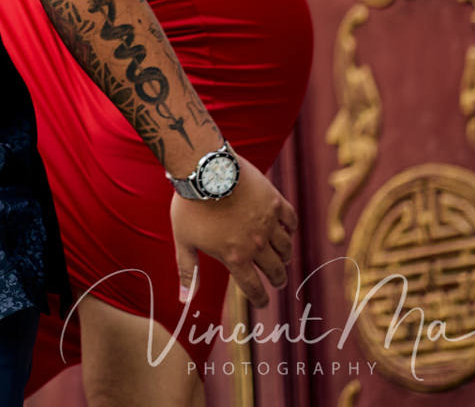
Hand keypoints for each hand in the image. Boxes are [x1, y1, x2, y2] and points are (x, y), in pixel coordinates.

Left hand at [169, 153, 295, 307]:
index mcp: (235, 257)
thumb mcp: (184, 240)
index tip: (263, 303)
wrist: (204, 171)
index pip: (253, 288)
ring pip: (286, 248)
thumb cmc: (190, 206)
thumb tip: (184, 300)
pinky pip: (291, 221)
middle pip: (275, 270)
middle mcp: (256, 244)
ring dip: (285, 257)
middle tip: (277, 281)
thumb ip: (188, 271)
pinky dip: (291, 229)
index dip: (260, 299)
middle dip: (277, 279)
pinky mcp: (275, 203)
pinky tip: (287, 231)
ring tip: (282, 258)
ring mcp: (269, 223)